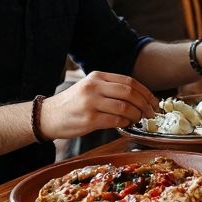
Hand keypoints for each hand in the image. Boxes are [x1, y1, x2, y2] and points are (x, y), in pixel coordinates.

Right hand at [42, 71, 158, 135]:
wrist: (48, 116)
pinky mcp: (89, 119)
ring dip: (136, 115)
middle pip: (130, 93)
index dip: (145, 92)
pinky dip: (125, 122)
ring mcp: (91, 103)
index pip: (129, 81)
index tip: (154, 102)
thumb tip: (140, 98)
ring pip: (125, 107)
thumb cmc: (73, 104)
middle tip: (151, 113)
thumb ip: (111, 88)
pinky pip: (115, 120)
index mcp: (97, 77)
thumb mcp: (90, 87)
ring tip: (138, 120)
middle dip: (145, 104)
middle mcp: (94, 87)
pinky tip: (125, 124)